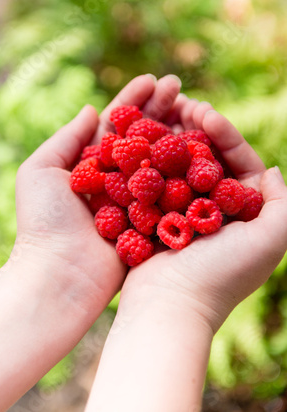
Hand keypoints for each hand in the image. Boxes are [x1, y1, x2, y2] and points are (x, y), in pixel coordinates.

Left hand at [13, 73, 181, 319]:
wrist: (59, 275)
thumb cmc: (44, 222)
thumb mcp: (40, 171)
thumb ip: (67, 138)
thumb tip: (93, 110)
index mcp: (90, 165)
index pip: (116, 125)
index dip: (134, 101)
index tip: (153, 79)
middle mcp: (116, 180)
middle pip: (142, 137)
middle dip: (160, 110)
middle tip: (178, 85)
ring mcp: (137, 200)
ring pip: (161, 159)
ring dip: (177, 132)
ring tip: (194, 106)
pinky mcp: (153, 221)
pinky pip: (172, 190)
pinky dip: (187, 169)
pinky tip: (202, 145)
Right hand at [120, 95, 286, 332]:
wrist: (169, 307)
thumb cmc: (220, 275)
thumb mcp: (270, 241)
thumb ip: (282, 204)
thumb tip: (271, 169)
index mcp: (245, 212)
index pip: (238, 161)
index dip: (224, 133)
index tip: (205, 113)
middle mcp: (216, 210)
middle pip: (207, 158)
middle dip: (196, 129)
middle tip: (181, 104)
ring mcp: (184, 213)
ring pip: (180, 165)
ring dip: (173, 138)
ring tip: (161, 113)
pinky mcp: (157, 217)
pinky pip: (156, 180)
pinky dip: (150, 159)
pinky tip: (140, 139)